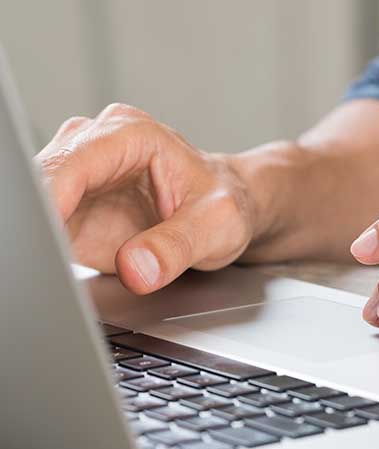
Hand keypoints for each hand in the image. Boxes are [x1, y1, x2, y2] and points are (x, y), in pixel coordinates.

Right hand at [37, 103, 265, 293]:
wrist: (227, 209)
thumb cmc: (225, 203)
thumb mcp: (218, 225)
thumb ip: (177, 246)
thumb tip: (135, 268)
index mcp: (132, 136)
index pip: (73, 163)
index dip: (50, 201)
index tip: (44, 238)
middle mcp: (98, 149)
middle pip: (42, 180)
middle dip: (38, 222)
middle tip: (43, 262)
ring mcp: (84, 180)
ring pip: (38, 205)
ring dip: (39, 238)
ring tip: (51, 269)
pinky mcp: (77, 211)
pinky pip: (47, 229)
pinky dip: (45, 251)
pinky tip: (55, 270)